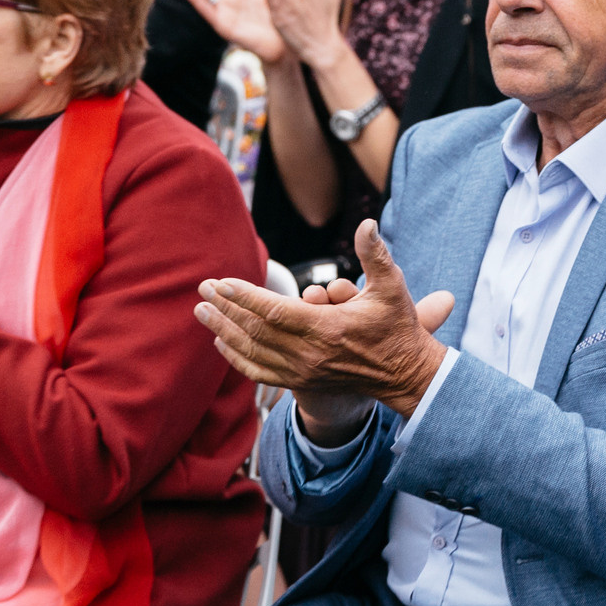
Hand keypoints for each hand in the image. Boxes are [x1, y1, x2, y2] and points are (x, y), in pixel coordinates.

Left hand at [195, 220, 454, 437]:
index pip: (275, 312)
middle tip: (203, 289)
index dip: (246, 297)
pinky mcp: (301, 382)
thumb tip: (366, 223)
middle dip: (226, 308)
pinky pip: (259, 371)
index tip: (222, 282)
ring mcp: (303, 371)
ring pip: (252, 352)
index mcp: (327, 328)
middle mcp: (309, 354)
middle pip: (255, 331)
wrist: (403, 373)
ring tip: (202, 311)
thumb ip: (375, 254)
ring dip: (224, 330)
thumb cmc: (396, 326)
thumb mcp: (391, 287)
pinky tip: (220, 343)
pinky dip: (236, 357)